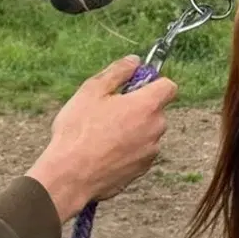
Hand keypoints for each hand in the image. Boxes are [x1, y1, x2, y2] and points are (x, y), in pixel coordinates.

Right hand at [26, 56, 176, 222]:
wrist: (70, 176)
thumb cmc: (78, 131)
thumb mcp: (92, 91)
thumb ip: (118, 72)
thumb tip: (135, 60)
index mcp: (148, 106)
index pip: (169, 86)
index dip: (153, 82)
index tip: (133, 86)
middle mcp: (156, 128)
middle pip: (155, 110)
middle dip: (137, 108)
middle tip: (108, 111)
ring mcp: (150, 152)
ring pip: (146, 132)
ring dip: (132, 130)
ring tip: (101, 135)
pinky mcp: (141, 170)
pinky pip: (139, 152)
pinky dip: (127, 150)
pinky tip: (103, 153)